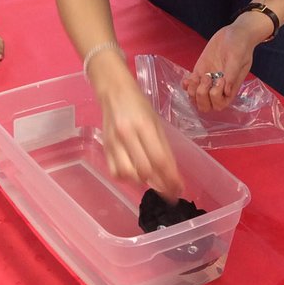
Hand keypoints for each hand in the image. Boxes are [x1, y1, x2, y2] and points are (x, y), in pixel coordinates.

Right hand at [98, 74, 183, 199]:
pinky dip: (126, 178)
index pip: (159, 160)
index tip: (178, 189)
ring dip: (143, 182)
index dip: (170, 179)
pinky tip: (134, 174)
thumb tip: (173, 174)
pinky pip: (115, 172)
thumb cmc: (139, 106)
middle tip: (169, 191)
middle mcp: (127, 135)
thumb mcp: (156, 122)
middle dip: (160, 185)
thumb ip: (163, 148)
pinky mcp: (105, 148)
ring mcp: (114, 143)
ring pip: (129, 175)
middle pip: (145, 170)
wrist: (114, 93)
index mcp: (144, 126)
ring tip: (151, 179)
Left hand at [182, 23, 255, 112]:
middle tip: (207, 77)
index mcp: (230, 88)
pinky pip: (190, 84)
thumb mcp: (238, 58)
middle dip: (202, 96)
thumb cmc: (241, 46)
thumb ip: (232, 74)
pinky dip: (186, 84)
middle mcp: (218, 87)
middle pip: (205, 105)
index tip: (220, 80)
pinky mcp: (200, 71)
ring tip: (198, 76)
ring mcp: (208, 80)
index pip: (220, 105)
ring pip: (195, 96)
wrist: (235, 33)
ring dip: (193, 90)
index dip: (216, 97)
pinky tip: (188, 77)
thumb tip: (227, 91)